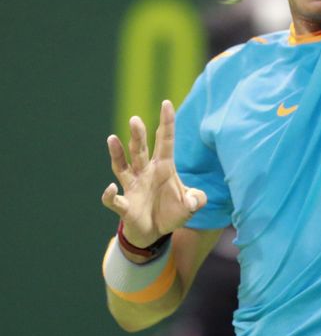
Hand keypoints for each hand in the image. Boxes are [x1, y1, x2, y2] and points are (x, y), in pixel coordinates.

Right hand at [101, 100, 206, 247]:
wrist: (155, 232)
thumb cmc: (171, 212)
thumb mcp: (190, 206)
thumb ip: (197, 199)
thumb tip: (195, 200)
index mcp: (164, 167)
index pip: (165, 141)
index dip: (166, 123)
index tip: (166, 103)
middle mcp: (146, 172)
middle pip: (140, 150)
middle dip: (138, 135)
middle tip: (135, 119)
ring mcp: (133, 187)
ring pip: (123, 166)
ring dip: (117, 153)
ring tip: (112, 138)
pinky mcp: (125, 205)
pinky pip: (114, 199)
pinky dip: (110, 195)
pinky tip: (110, 189)